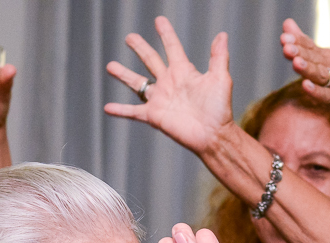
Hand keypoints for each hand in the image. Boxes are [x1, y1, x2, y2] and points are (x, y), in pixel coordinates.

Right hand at [104, 17, 234, 158]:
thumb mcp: (220, 79)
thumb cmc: (219, 109)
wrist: (213, 135)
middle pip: (150, 60)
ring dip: (124, 75)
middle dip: (140, 48)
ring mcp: (160, 99)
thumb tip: (222, 35)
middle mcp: (169, 83)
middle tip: (129, 37)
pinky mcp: (154, 115)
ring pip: (137, 83)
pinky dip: (120, 110)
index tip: (159, 20)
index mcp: (184, 72)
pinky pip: (133, 112)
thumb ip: (219, 57)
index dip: (166, 34)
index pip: (172, 47)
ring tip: (110, 66)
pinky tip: (108, 108)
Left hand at [279, 18, 329, 133]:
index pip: (310, 46)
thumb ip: (304, 44)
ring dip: (308, 68)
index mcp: (326, 57)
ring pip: (320, 75)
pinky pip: (326, 95)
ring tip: (296, 62)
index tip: (284, 36)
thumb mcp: (325, 60)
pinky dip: (316, 91)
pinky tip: (306, 85)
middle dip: (300, 52)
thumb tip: (286, 23)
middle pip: (314, 58)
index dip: (298, 41)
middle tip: (286, 46)